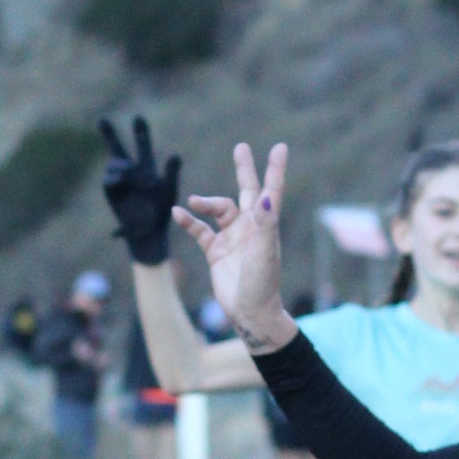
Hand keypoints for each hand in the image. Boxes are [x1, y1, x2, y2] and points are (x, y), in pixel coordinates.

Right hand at [99, 113, 181, 266]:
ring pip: (114, 164)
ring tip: (128, 170)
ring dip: (120, 165)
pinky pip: (109, 181)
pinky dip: (114, 178)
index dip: (140, 132)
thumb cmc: (162, 211)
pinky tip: (120, 180)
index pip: (142, 144)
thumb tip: (176, 154)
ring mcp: (119, 181)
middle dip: (110, 134)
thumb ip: (172, 172)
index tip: (138, 117)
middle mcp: (130, 171)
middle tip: (103, 119)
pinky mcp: (111, 192)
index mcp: (146, 167)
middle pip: (117, 148)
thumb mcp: (169, 190)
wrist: (148, 232)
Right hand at [175, 140, 292, 350]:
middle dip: (244, 169)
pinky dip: (189, 221)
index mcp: (266, 224)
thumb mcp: (266, 251)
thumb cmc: (263, 281)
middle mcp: (250, 227)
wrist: (249, 311)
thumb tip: (268, 196)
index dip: (275, 169)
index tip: (280, 147)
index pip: (272, 190)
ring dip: (205, 203)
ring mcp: (232, 237)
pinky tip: (178, 213)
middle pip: (247, 190)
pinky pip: (199, 230)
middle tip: (240, 148)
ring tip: (194, 202)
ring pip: (218, 209)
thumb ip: (266, 222)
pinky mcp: (215, 251)